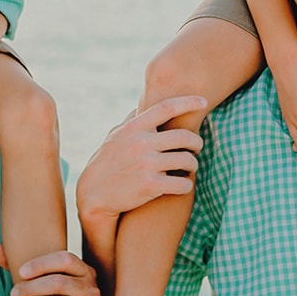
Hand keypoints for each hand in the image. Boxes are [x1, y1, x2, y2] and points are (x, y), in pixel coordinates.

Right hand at [75, 95, 207, 225]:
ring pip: (187, 160)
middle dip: (196, 142)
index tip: (203, 101)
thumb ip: (132, 120)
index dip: (188, 102)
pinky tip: (182, 185)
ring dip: (193, 164)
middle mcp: (141, 143)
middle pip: (184, 136)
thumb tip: (145, 102)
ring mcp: (146, 164)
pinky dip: (187, 185)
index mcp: (134, 128)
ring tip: (190, 167)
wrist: (93, 194)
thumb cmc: (106, 162)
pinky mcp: (151, 186)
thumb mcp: (115, 136)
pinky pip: (183, 183)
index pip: (166, 107)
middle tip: (197, 146)